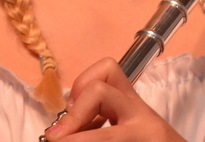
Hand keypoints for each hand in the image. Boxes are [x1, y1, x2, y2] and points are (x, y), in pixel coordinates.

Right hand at [41, 58, 186, 140]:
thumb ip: (98, 139)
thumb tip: (63, 139)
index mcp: (145, 134)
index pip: (102, 133)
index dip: (72, 139)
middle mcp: (143, 112)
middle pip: (100, 87)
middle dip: (75, 111)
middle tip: (58, 135)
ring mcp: (140, 103)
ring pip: (107, 70)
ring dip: (80, 95)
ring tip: (72, 123)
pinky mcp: (135, 102)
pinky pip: (108, 83)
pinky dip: (88, 101)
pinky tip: (83, 124)